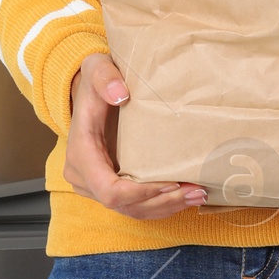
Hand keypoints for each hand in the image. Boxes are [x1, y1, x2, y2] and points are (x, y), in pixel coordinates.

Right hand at [62, 52, 209, 219]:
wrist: (90, 93)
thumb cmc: (96, 82)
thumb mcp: (97, 68)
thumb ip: (104, 77)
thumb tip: (120, 94)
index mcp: (81, 153)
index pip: (110, 190)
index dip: (141, 193)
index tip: (172, 181)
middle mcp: (84, 176)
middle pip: (125, 205)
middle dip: (162, 201)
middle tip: (197, 191)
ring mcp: (95, 186)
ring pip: (132, 210)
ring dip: (166, 206)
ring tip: (198, 194)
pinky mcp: (109, 187)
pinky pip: (134, 206)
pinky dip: (160, 204)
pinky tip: (184, 196)